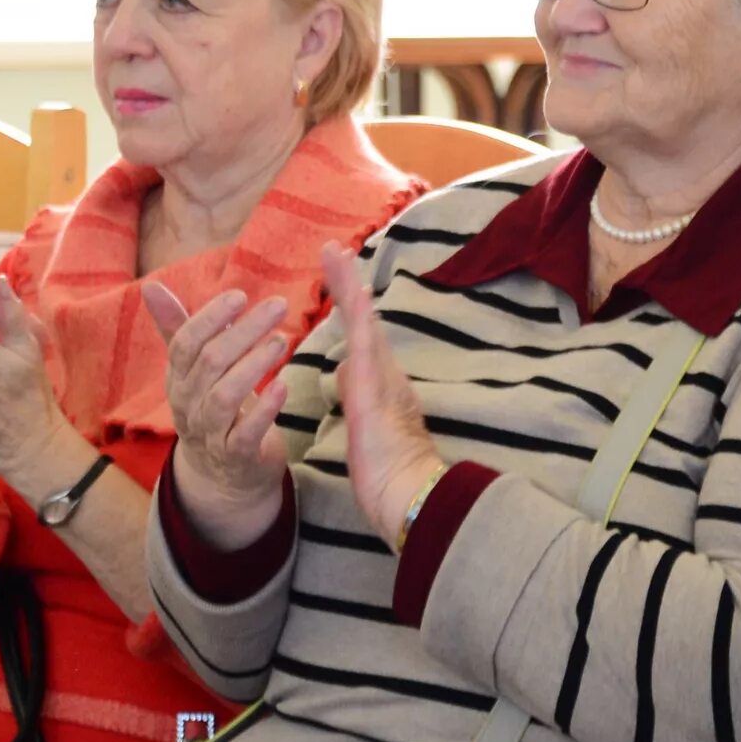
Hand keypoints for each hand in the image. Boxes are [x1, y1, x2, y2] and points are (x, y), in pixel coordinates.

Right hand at [145, 281, 295, 549]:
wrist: (223, 476)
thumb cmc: (212, 407)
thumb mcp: (194, 370)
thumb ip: (178, 329)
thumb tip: (151, 286)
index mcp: (178, 379)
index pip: (185, 344)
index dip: (210, 317)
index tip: (241, 295)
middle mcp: (188, 405)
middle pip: (209, 363)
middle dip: (243, 331)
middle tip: (278, 306)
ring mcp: (209, 433)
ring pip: (223, 397)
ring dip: (253, 365)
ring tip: (282, 341)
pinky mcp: (236, 457)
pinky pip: (245, 434)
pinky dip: (264, 410)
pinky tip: (282, 386)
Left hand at [321, 245, 443, 546]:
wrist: (407, 494)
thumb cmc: (388, 470)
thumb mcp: (364, 424)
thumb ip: (357, 393)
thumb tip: (342, 372)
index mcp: (377, 381)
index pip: (358, 334)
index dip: (348, 303)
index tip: (337, 273)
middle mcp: (383, 372)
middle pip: (362, 318)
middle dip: (347, 282)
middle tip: (332, 248)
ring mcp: (381, 378)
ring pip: (364, 323)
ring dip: (350, 287)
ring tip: (335, 254)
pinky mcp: (375, 391)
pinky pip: (368, 348)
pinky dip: (362, 319)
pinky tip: (357, 293)